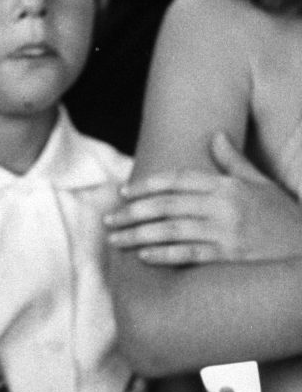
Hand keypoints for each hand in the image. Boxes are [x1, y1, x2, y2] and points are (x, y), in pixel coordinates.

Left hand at [105, 132, 301, 264]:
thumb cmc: (283, 215)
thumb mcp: (261, 183)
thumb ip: (233, 162)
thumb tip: (215, 135)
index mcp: (227, 185)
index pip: (178, 180)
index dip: (148, 185)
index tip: (124, 192)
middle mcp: (223, 205)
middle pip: (167, 205)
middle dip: (133, 212)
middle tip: (109, 219)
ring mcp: (226, 231)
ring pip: (171, 230)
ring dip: (139, 234)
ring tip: (116, 240)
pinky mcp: (230, 256)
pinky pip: (189, 254)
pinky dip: (164, 254)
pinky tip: (143, 256)